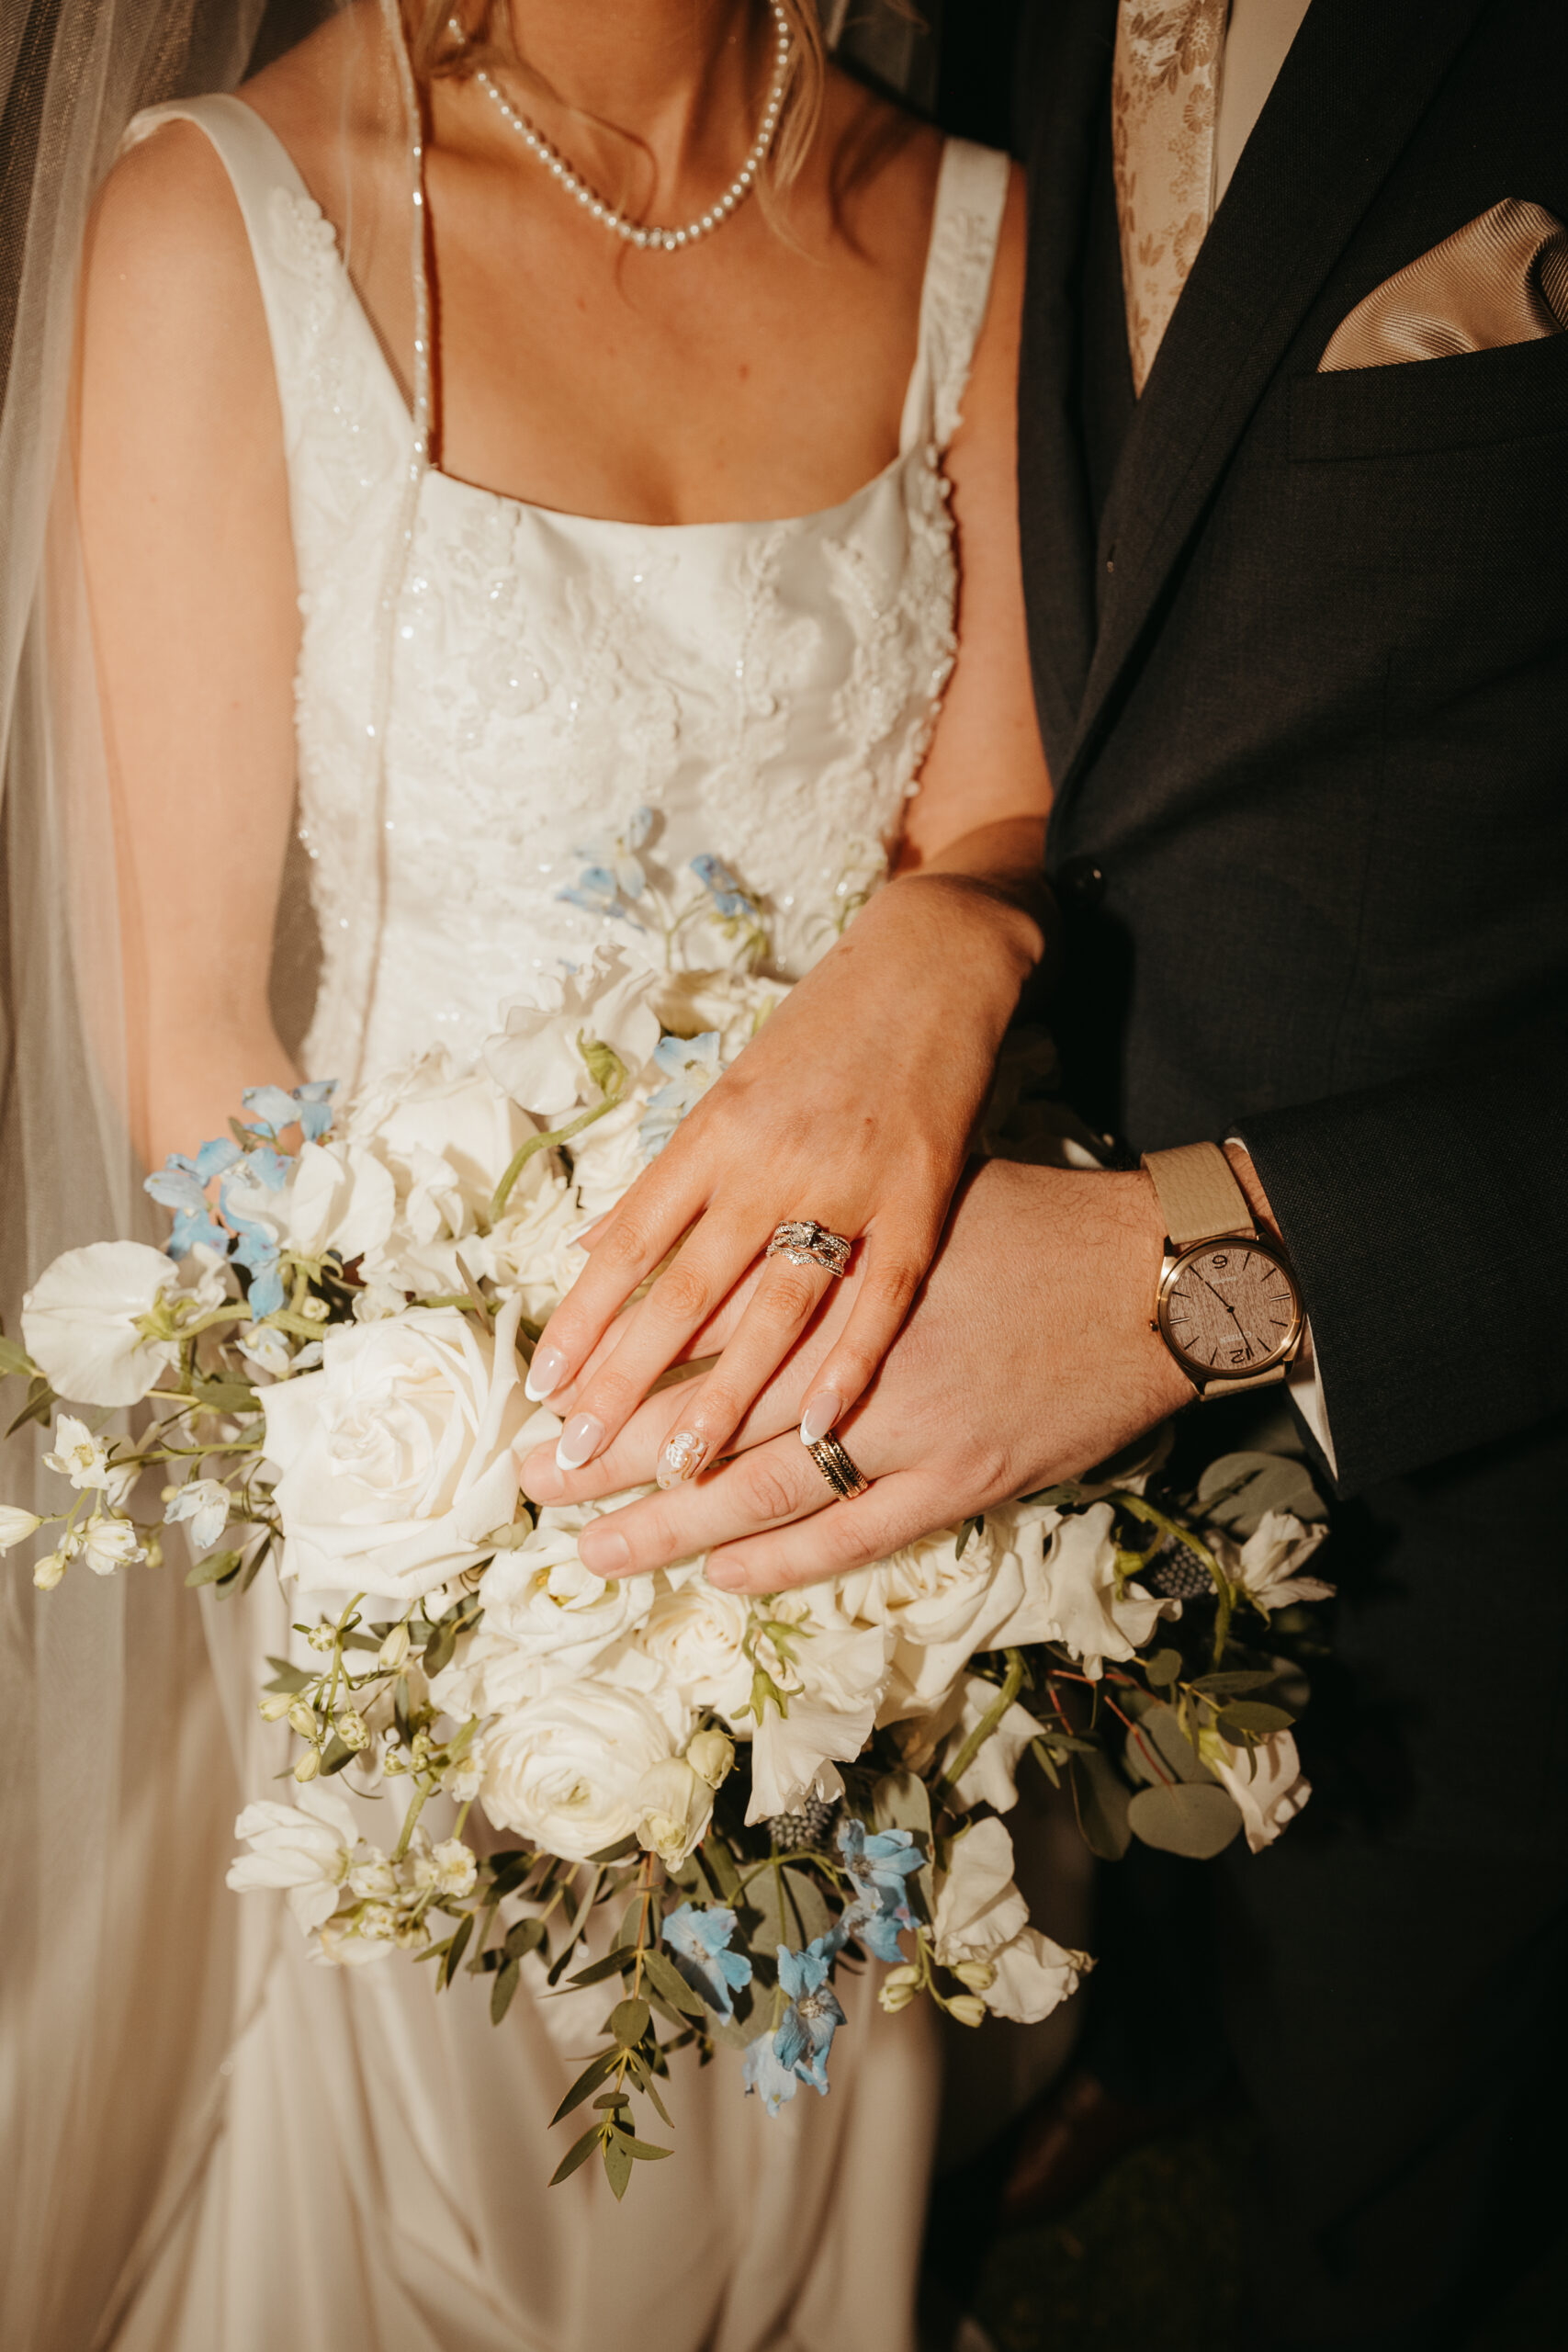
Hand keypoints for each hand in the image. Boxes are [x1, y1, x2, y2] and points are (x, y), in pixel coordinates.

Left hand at [517, 1156, 1193, 1591]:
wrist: (1157, 1273)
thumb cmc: (1035, 1218)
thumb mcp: (917, 1195)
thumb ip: (821, 1229)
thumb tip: (720, 1239)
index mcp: (836, 1272)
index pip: (697, 1326)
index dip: (619, 1364)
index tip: (551, 1389)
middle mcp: (856, 1353)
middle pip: (707, 1412)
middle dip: (612, 1449)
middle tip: (534, 1478)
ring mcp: (909, 1426)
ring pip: (765, 1487)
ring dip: (672, 1524)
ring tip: (596, 1548)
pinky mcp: (963, 1479)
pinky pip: (854, 1533)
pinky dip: (784, 1559)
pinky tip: (720, 1573)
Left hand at [521, 865, 1043, 1495]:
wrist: (934, 956)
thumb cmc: (825, 1025)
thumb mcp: (733, 1087)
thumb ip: (672, 1178)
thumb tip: (589, 1249)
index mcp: (711, 1130)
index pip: (626, 1241)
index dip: (579, 1319)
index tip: (540, 1388)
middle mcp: (766, 1157)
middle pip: (679, 1289)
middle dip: (622, 1382)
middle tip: (572, 1458)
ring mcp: (846, 1176)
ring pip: (771, 1306)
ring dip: (721, 1395)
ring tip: (676, 1469)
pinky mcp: (921, 1191)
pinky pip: (879, 1293)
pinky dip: (847, 1363)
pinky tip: (813, 1429)